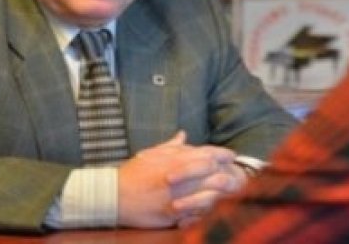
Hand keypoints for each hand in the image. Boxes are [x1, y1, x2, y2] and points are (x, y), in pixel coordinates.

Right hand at [117, 131, 236, 227]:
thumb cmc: (132, 174)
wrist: (113, 195)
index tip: (231, 156)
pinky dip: (210, 210)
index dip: (222, 154)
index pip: (206, 154)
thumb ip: (170, 146)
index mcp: (173, 160)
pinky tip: (216, 208)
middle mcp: (178, 177)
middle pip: (214, 173)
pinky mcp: (173, 214)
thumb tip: (183, 134)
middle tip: (235, 175)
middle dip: (228, 174)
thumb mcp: (149, 154)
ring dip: (223, 193)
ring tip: (231, 193)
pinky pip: (199, 213)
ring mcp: (177, 196)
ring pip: (211, 194)